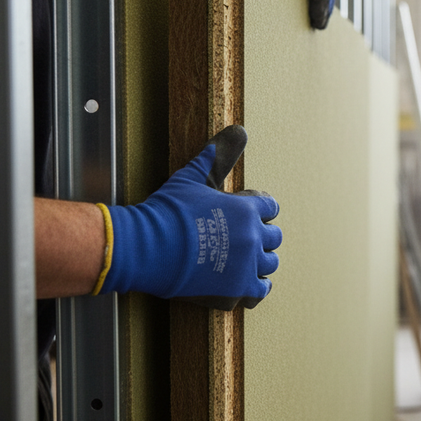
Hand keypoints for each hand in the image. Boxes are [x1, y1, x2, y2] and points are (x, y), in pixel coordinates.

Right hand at [98, 125, 281, 309]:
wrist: (146, 249)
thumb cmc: (167, 212)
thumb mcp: (192, 178)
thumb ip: (217, 157)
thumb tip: (238, 130)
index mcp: (247, 209)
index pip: (270, 207)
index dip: (258, 208)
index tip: (245, 212)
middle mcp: (253, 236)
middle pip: (274, 237)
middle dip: (261, 235)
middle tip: (242, 238)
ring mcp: (247, 264)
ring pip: (270, 263)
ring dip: (259, 261)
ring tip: (243, 260)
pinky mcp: (238, 289)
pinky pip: (261, 290)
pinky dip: (256, 287)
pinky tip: (244, 283)